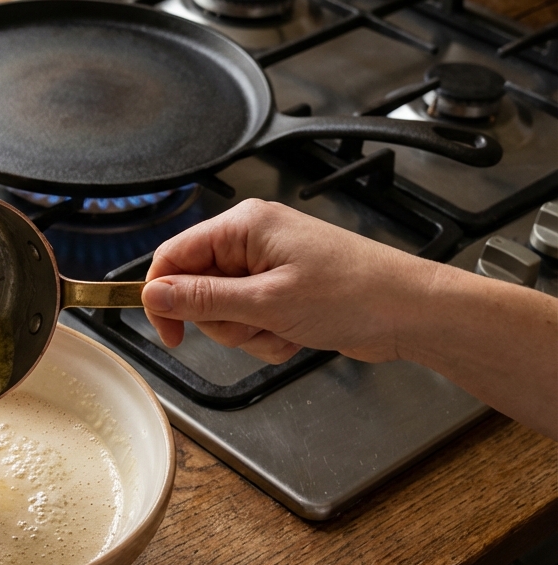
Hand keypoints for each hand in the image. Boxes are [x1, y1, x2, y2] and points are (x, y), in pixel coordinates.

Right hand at [141, 198, 433, 363]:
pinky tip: (296, 335)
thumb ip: (204, 299)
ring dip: (249, 333)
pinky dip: (267, 337)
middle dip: (222, 320)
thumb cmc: (356, 294)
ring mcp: (267, 268)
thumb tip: (154, 293)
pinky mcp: (281, 291)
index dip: (163, 297)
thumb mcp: (268, 302)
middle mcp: (252, 241)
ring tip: (284, 329)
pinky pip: (250, 323)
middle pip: (196, 289)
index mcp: (244, 226)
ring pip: (223, 313)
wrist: (410, 312)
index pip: (173, 256)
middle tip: (256, 324)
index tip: (169, 333)